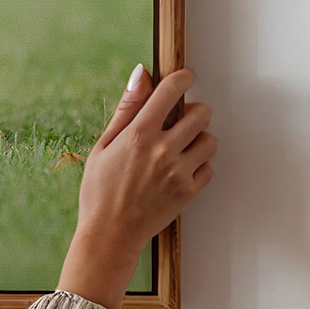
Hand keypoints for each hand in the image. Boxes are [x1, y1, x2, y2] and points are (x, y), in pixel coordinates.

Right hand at [57, 65, 216, 307]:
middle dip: (195, 112)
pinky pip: (209, 168)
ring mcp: (178, 172)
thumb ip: (127, 108)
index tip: (186, 78)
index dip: (183, 78)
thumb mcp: (104, 145)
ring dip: (199, 139)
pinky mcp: (188, 192)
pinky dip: (199, 167)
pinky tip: (181, 170)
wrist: (109, 234)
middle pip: (201, 113)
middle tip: (182, 121)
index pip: (171, 90)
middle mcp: (162, 149)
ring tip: (183, 148)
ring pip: (210, 140)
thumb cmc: (99, 191)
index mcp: (138, 133)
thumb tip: (141, 74)